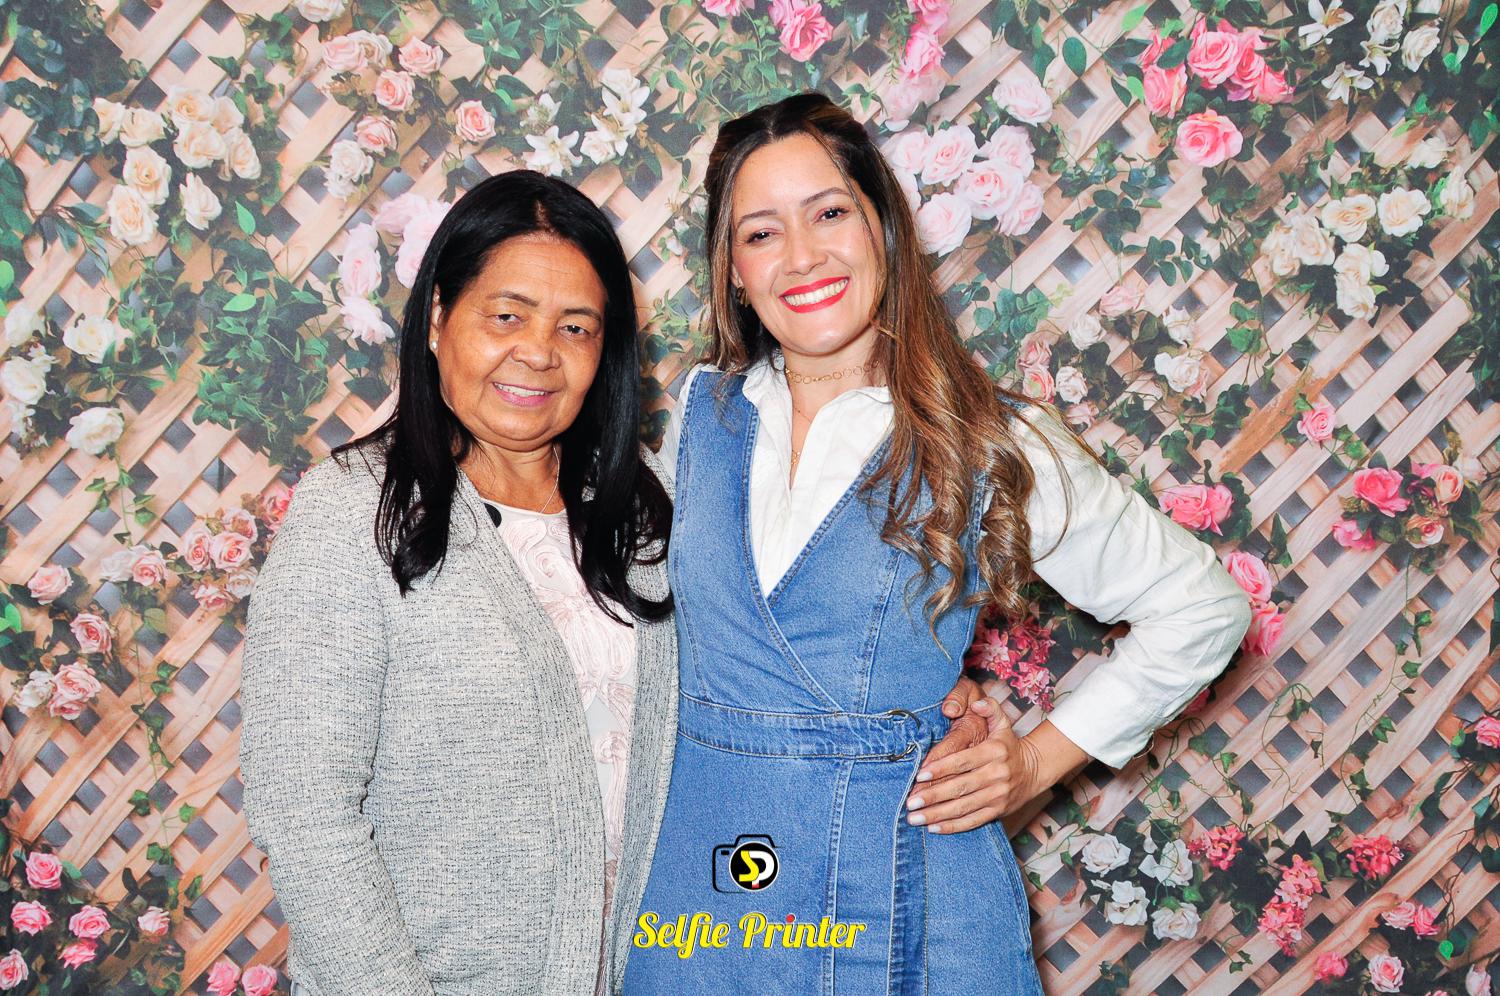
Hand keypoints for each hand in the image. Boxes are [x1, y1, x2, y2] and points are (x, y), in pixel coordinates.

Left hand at [905, 696, 1041, 832]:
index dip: (940, 769)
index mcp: (993, 752)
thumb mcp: (1003, 723)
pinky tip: (933, 828)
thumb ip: (990, 708)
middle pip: (959, 788)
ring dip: (937, 815)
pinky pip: (973, 821)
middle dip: (932, 796)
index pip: (962, 761)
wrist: (1034, 770)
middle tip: (909, 802)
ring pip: (963, 808)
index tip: (919, 775)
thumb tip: (977, 702)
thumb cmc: (1008, 745)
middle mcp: (996, 775)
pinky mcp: (997, 812)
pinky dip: (952, 827)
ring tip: (914, 818)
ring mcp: (997, 796)